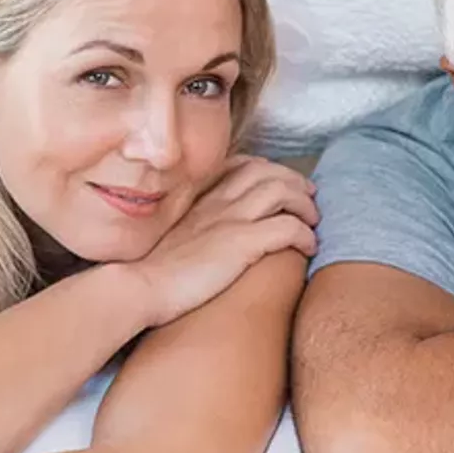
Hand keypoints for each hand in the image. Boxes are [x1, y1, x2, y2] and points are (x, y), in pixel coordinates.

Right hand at [131, 156, 317, 325]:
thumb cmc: (151, 274)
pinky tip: (308, 247)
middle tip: (309, 196)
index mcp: (201, 199)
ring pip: (282, 191)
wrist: (140, 287)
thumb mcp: (172, 238)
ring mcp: (229, 219)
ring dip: (305, 204)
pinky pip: (287, 227)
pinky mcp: (241, 243)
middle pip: (268, 171)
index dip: (267, 168)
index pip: (240, 165)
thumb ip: (192, 228)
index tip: (279, 181)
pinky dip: (304, 234)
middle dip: (294, 180)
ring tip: (314, 220)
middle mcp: (217, 202)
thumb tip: (205, 238)